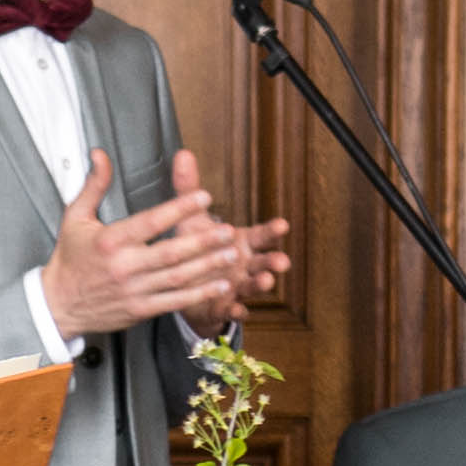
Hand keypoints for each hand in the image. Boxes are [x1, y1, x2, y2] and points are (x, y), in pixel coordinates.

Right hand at [40, 152, 237, 336]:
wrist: (57, 305)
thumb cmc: (69, 259)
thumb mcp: (75, 217)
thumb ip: (94, 185)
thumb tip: (100, 154)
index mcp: (110, 240)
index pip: (151, 222)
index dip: (179, 209)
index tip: (203, 197)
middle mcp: (124, 266)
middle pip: (171, 252)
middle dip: (203, 240)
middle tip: (228, 230)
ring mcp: (134, 290)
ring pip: (178, 277)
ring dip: (208, 266)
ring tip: (232, 254)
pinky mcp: (140, 310)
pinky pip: (175, 301)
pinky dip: (200, 294)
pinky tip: (221, 285)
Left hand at [160, 150, 291, 325]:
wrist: (184, 285)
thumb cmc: (195, 248)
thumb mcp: (191, 218)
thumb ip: (189, 190)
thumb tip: (182, 154)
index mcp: (240, 243)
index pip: (260, 235)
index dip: (271, 231)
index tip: (283, 225)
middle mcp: (243, 264)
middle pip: (263, 261)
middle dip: (273, 261)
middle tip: (281, 261)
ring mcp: (236, 286)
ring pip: (253, 286)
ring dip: (260, 284)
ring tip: (266, 281)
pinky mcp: (223, 306)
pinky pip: (233, 310)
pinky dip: (237, 311)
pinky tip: (238, 310)